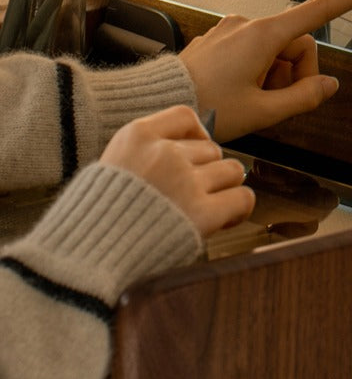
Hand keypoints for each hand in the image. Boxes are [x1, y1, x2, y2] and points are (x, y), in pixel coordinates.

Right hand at [100, 105, 253, 237]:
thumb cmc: (95, 221)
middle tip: (193, 196)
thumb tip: (190, 150)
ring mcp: (184, 182)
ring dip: (223, 189)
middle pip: (211, 149)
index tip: (194, 154)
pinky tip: (226, 219)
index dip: (197, 135)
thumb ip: (146, 153)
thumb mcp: (111, 167)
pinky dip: (239, 208)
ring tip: (207, 208)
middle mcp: (164, 153)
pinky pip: (242, 198)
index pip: (185, 117)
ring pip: (231, 170)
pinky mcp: (201, 214)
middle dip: (206, 171)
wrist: (83, 262)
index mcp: (137, 136)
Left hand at [180, 0, 351, 140]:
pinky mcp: (218, 39)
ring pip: (274, 50)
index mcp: (263, 35)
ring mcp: (231, 30)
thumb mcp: (261, 112)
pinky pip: (252, 51)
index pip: (318, 12)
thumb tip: (329, 85)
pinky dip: (256, 72)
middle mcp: (248, 24)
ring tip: (251, 103)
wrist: (157, 103)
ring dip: (274, 76)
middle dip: (297, 73)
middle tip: (277, 105)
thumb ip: (302, 98)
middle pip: (296, 43)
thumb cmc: (205, 107)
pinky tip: (236, 94)